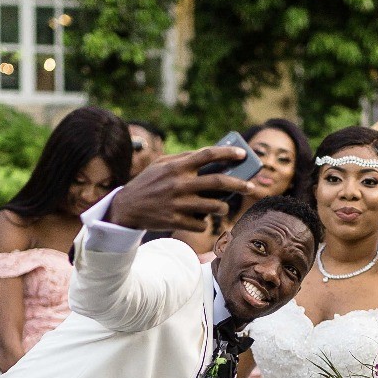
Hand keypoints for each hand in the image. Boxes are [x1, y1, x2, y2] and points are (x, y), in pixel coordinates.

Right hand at [108, 147, 250, 234]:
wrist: (126, 208)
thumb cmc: (149, 183)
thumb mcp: (161, 164)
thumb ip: (183, 158)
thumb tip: (211, 156)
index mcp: (177, 166)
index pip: (208, 155)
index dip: (228, 153)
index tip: (243, 154)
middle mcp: (179, 184)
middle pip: (219, 183)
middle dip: (240, 184)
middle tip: (250, 186)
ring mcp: (178, 204)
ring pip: (214, 207)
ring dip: (224, 207)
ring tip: (224, 207)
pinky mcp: (176, 221)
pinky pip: (201, 224)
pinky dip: (204, 223)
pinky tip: (200, 220)